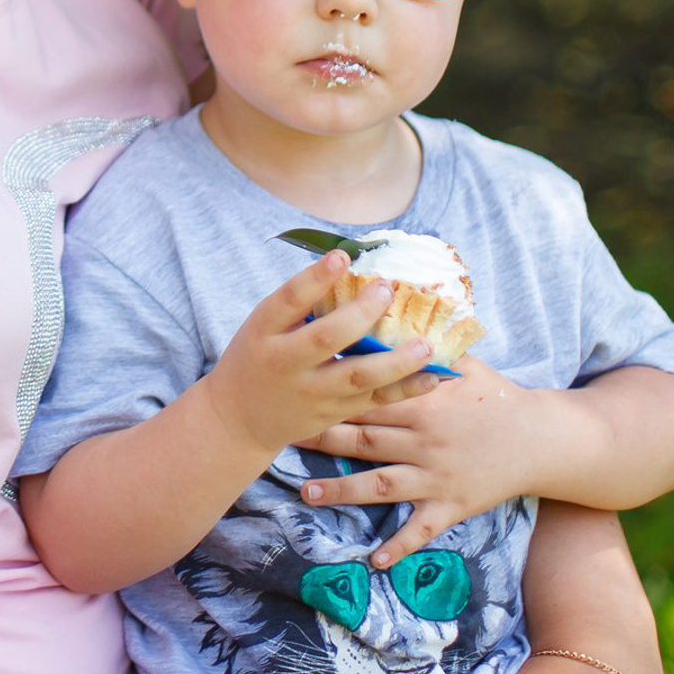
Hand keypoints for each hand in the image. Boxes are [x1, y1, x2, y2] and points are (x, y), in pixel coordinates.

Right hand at [201, 251, 436, 462]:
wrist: (241, 417)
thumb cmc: (258, 356)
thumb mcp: (263, 326)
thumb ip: (299, 306)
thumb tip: (350, 270)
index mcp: (264, 331)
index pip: (289, 300)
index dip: (315, 278)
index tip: (342, 256)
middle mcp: (286, 362)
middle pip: (326, 338)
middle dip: (360, 314)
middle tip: (387, 290)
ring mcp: (312, 392)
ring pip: (357, 376)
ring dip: (395, 361)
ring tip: (425, 344)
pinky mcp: (334, 414)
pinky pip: (374, 401)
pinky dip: (405, 390)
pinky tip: (432, 376)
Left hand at [301, 356, 541, 567]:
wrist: (541, 439)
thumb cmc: (497, 396)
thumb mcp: (464, 363)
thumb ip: (425, 347)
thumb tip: (388, 318)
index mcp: (423, 401)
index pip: (368, 395)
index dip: (331, 392)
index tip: (298, 389)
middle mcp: (424, 440)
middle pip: (363, 439)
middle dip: (321, 438)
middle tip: (282, 435)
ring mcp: (436, 477)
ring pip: (381, 485)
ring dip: (342, 491)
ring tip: (306, 494)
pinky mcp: (452, 506)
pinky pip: (422, 529)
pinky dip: (400, 546)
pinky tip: (374, 559)